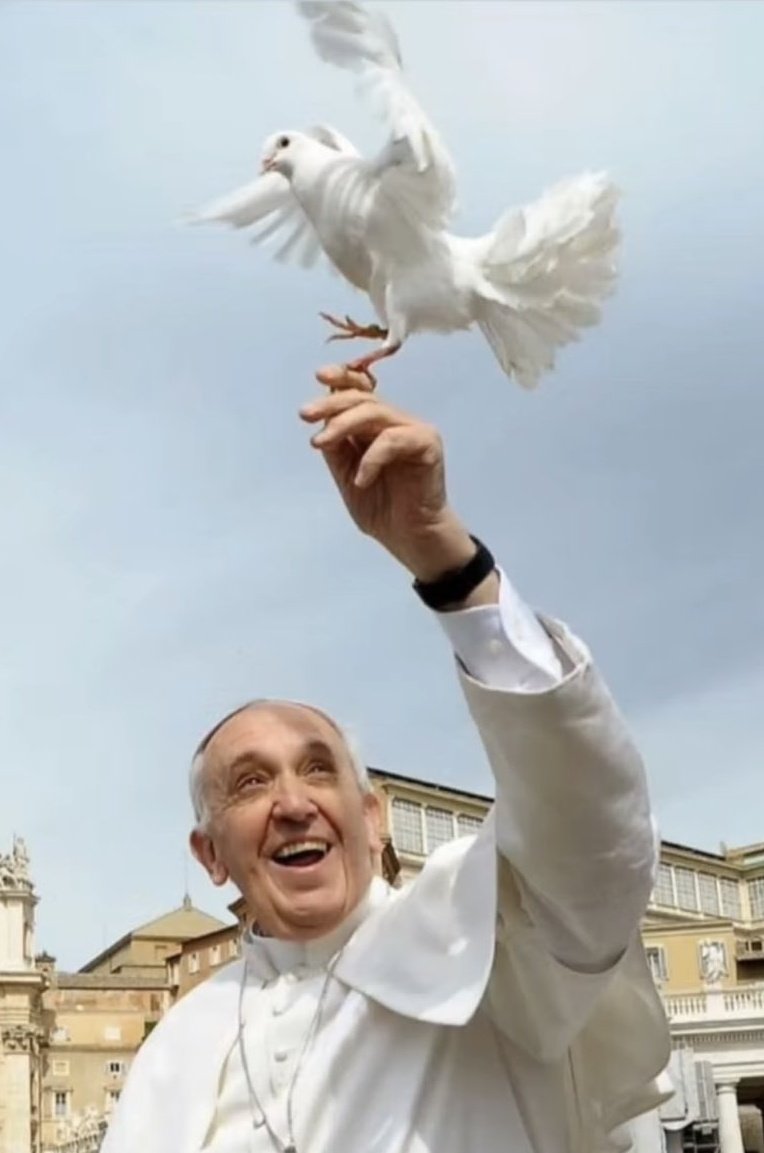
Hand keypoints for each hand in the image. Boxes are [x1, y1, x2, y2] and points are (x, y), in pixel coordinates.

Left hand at [299, 365, 476, 581]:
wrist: (409, 538)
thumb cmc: (382, 507)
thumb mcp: (347, 475)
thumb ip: (337, 448)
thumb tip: (321, 422)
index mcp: (375, 425)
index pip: (360, 390)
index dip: (342, 378)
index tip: (319, 376)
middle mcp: (395, 422)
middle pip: (362, 398)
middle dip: (330, 403)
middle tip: (305, 415)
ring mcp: (413, 431)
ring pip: (376, 412)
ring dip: (343, 425)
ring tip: (321, 444)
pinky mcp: (428, 445)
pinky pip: (394, 439)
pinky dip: (372, 457)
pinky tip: (362, 479)